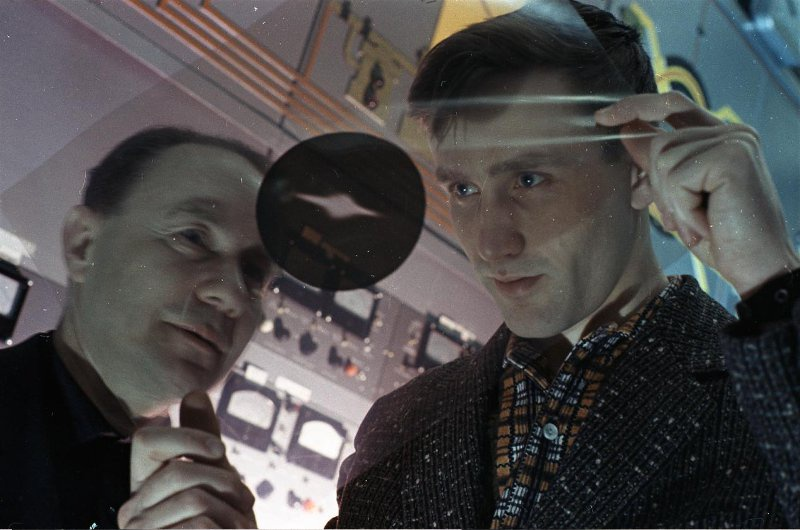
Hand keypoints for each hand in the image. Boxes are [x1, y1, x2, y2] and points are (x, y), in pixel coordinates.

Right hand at [117, 391, 256, 528]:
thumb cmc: (220, 526)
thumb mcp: (215, 478)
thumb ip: (202, 439)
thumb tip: (193, 392)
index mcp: (143, 488)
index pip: (146, 440)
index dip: (187, 437)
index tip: (220, 449)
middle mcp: (132, 513)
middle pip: (180, 472)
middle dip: (225, 483)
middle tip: (244, 502)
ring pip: (194, 499)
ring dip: (233, 511)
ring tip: (239, 526)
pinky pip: (198, 525)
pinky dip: (226, 529)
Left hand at [596, 91, 799, 296]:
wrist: (756, 268)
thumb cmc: (719, 237)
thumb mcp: (677, 197)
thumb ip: (657, 164)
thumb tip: (624, 131)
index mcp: (719, 136)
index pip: (671, 105)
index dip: (635, 107)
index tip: (602, 118)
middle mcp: (731, 131)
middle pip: (659, 141)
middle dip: (656, 187)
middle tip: (678, 221)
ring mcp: (734, 141)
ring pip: (663, 159)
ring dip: (671, 203)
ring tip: (695, 225)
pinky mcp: (732, 157)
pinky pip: (676, 177)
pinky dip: (683, 209)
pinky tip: (705, 224)